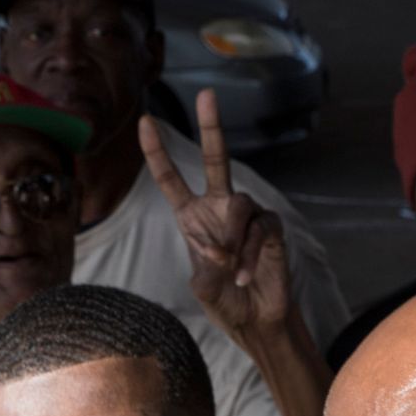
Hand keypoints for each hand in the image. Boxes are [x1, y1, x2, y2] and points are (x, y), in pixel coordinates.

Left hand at [140, 89, 289, 338]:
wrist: (256, 322)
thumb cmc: (225, 301)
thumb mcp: (202, 286)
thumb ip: (206, 264)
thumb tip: (223, 248)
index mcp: (192, 217)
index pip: (171, 179)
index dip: (157, 151)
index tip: (144, 121)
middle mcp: (219, 208)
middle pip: (216, 159)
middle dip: (211, 126)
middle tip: (207, 93)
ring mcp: (247, 215)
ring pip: (239, 207)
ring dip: (232, 241)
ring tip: (230, 269)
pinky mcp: (272, 228)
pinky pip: (261, 228)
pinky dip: (250, 253)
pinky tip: (243, 275)